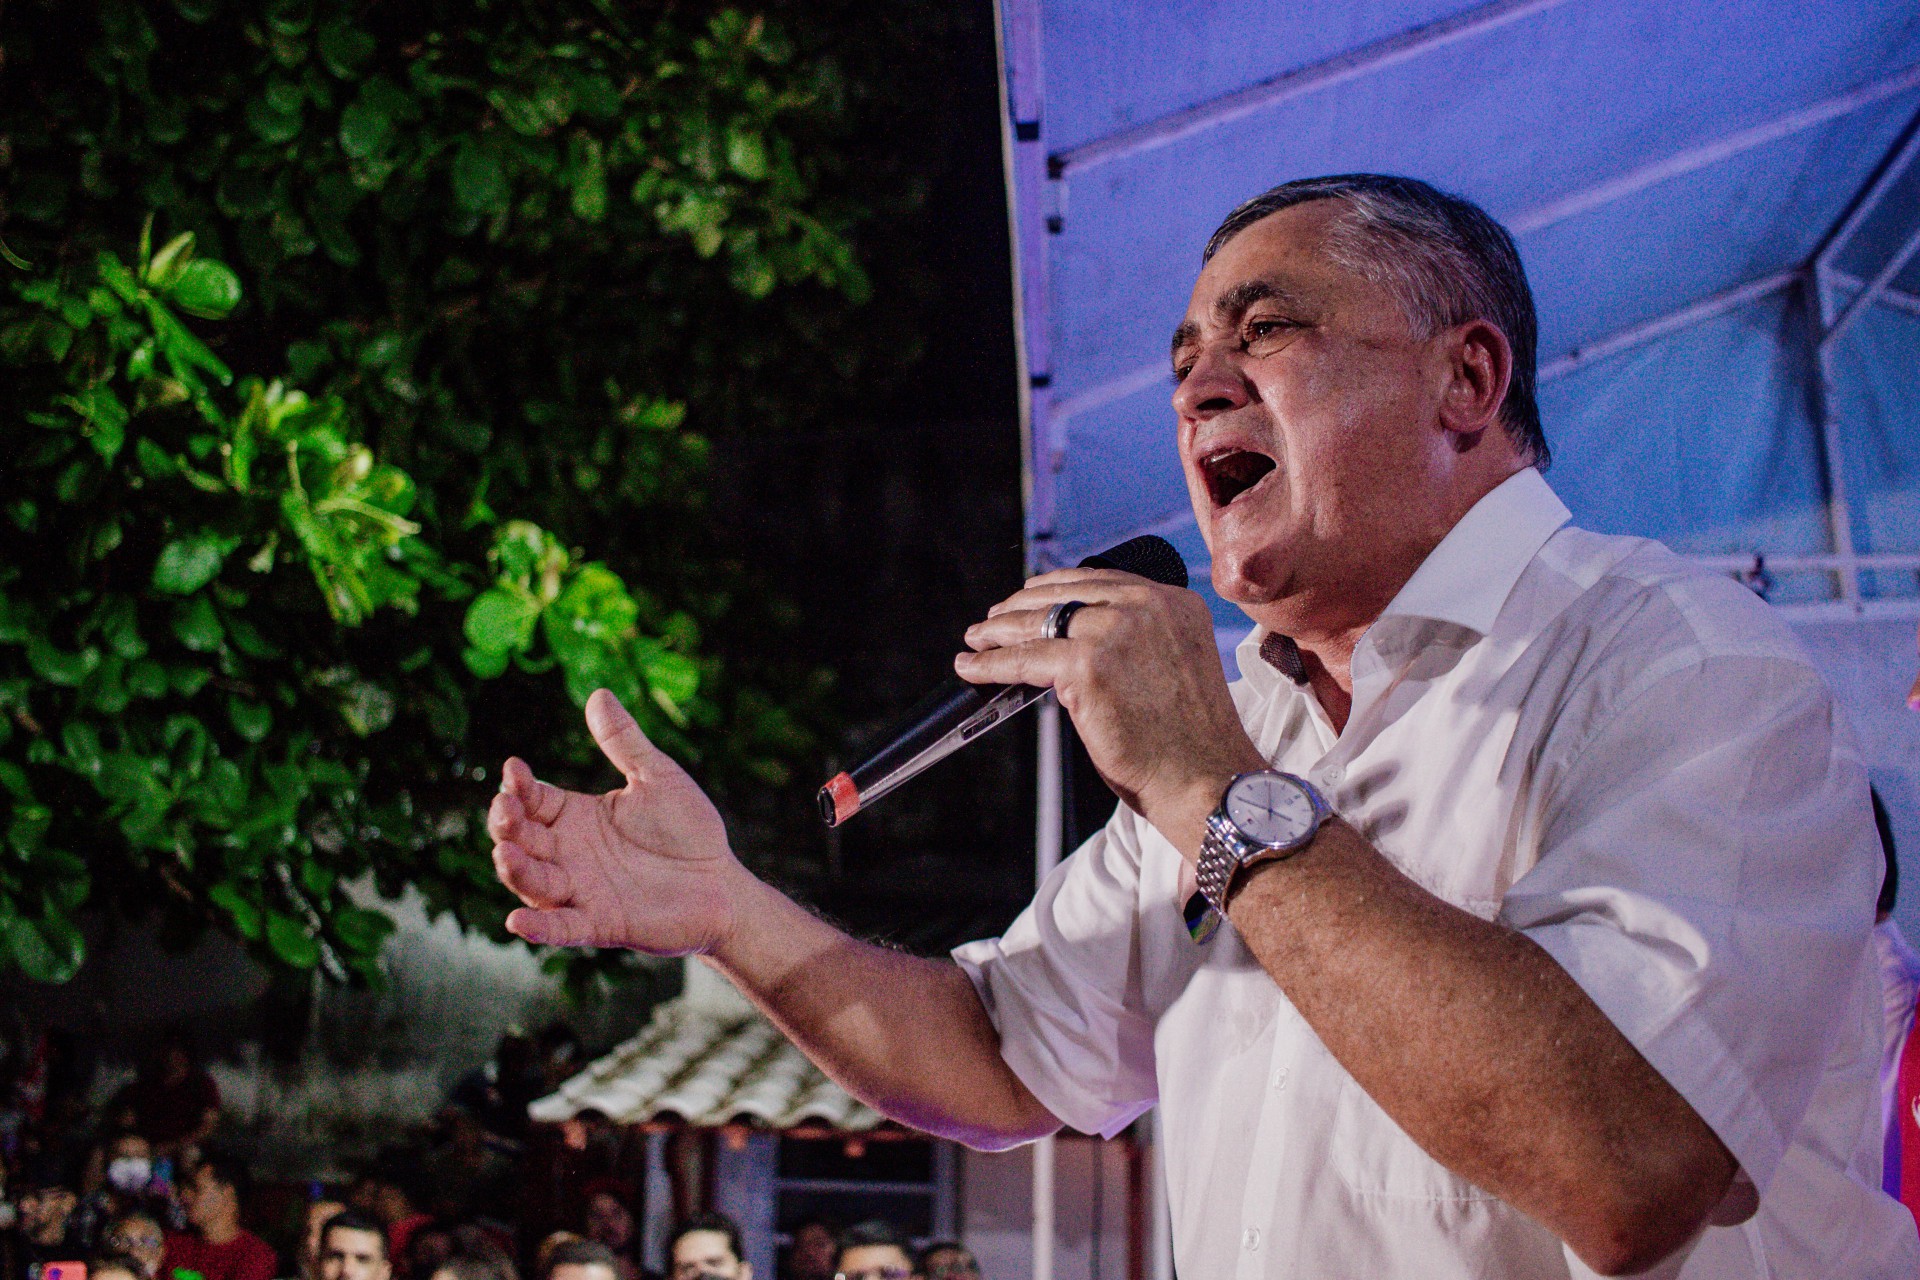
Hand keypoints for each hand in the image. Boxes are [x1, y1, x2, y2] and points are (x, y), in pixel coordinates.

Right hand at [489, 689, 742, 953]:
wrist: (722, 882)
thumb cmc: (688, 829)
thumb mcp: (657, 778)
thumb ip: (625, 743)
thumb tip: (598, 694)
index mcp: (575, 817)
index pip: (532, 799)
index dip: (518, 786)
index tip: (514, 769)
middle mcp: (568, 854)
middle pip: (521, 839)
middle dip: (507, 825)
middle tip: (506, 808)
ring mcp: (580, 890)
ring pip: (533, 882)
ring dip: (515, 869)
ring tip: (506, 852)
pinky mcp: (599, 924)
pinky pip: (561, 928)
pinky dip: (538, 928)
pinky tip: (516, 921)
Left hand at [955, 568, 1265, 849]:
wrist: (1208, 780)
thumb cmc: (1191, 743)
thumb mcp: (1171, 667)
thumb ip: (1133, 643)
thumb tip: (1069, 645)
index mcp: (1174, 602)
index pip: (1100, 581)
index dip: (1055, 589)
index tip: (1029, 598)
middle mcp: (1149, 605)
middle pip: (1065, 594)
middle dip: (1021, 606)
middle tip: (993, 620)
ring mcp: (1118, 631)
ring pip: (1039, 622)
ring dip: (998, 631)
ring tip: (977, 640)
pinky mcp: (1089, 665)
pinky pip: (1025, 659)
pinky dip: (993, 664)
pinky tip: (973, 667)